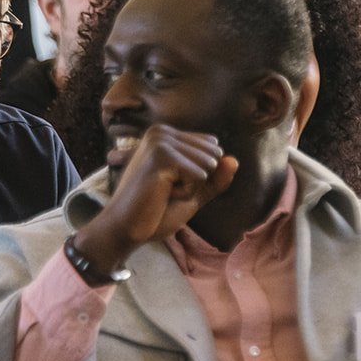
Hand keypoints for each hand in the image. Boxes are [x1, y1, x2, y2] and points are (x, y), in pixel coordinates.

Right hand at [75, 126, 236, 272]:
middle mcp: (161, 131)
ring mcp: (160, 141)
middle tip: (166, 190)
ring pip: (208, 163)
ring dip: (191, 187)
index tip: (171, 185)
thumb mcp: (193, 194)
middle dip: (198, 180)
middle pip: (214, 154)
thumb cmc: (154, 212)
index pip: (212, 147)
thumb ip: (215, 179)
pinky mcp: (162, 155)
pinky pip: (200, 175)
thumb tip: (235, 160)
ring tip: (162, 192)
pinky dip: (186, 192)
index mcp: (166, 135)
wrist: (126, 229)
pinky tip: (161, 194)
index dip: (201, 175)